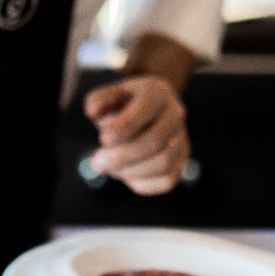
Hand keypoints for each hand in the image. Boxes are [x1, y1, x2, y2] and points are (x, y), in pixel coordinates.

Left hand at [83, 75, 189, 195]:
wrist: (142, 115)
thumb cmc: (120, 106)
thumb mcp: (106, 97)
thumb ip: (97, 101)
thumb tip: (93, 112)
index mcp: (157, 93)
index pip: (144, 113)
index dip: (121, 129)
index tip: (102, 139)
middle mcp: (175, 114)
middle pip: (155, 142)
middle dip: (121, 156)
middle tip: (97, 161)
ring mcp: (182, 139)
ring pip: (163, 164)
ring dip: (130, 171)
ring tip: (109, 168)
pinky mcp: (182, 162)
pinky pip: (166, 181)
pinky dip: (141, 182)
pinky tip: (124, 174)